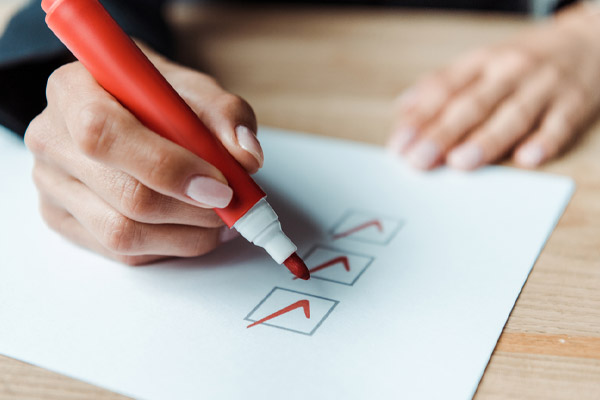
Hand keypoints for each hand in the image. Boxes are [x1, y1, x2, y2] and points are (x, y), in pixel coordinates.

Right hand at [25, 46, 262, 264]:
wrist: (124, 108)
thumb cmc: (156, 97)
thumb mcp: (195, 89)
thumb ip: (224, 115)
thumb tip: (246, 157)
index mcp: (73, 90)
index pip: (106, 134)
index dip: (168, 167)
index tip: (220, 185)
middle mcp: (51, 139)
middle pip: (123, 194)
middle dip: (192, 210)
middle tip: (232, 206)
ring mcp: (51, 185)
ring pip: (123, 233)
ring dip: (187, 235)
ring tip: (221, 221)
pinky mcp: (62, 220)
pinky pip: (122, 252)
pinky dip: (170, 247)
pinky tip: (194, 229)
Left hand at [388, 4, 599, 169]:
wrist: (589, 39)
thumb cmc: (523, 60)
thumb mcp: (480, 62)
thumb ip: (441, 85)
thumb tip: (403, 111)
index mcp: (482, 61)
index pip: (445, 90)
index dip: (420, 118)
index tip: (399, 144)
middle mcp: (510, 72)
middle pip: (472, 105)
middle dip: (443, 134)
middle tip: (418, 160)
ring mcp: (543, 87)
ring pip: (513, 115)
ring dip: (486, 140)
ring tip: (460, 162)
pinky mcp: (574, 104)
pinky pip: (560, 124)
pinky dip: (545, 141)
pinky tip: (527, 158)